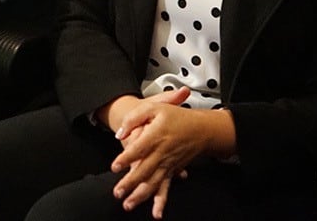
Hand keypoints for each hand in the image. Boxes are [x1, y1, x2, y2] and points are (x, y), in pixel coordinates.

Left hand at [109, 88, 221, 217]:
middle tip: (118, 192)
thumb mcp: (154, 107)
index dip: (126, 158)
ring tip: (128, 204)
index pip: (139, 149)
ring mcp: (168, 164)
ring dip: (140, 196)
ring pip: (153, 183)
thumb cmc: (176, 117)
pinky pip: (166, 188)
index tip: (115, 166)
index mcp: (157, 136)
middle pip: (144, 170)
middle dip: (130, 183)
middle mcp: (162, 153)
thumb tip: (120, 132)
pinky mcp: (172, 171)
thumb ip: (134, 117)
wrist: (200, 128)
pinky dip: (161, 201)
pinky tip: (156, 212)